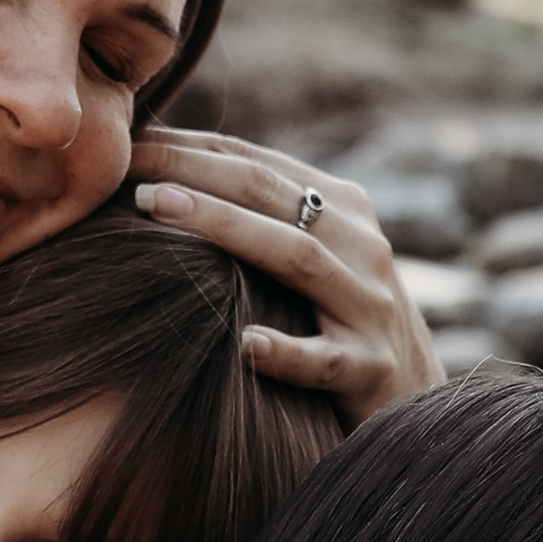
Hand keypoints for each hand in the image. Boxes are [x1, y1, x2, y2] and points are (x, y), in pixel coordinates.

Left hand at [130, 127, 440, 418]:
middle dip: (193, 171)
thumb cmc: (341, 324)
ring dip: (224, 228)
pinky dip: (285, 352)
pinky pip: (324, 359)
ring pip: (296, 257)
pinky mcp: (370, 369)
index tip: (125, 140)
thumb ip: (263, 219)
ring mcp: (368, 307)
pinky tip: (244, 344)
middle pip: (270, 193)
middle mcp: (362, 246)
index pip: (256, 163)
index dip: (189, 146)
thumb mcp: (315, 259)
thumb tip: (166, 181)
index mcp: (344, 209)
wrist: (417, 401)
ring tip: (156, 209)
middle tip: (126, 166)